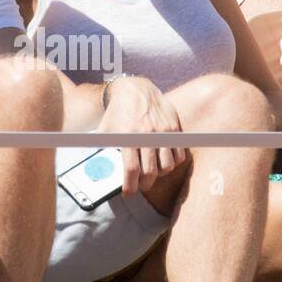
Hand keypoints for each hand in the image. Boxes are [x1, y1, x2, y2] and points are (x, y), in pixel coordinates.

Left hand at [96, 76, 187, 194]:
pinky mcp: (174, 128)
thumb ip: (105, 149)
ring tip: (153, 173)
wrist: (135, 89)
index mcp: (128, 136)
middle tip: (141, 186)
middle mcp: (147, 135)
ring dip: (160, 175)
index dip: (130, 186)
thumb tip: (102, 171)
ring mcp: (163, 132)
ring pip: (167, 166)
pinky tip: (164, 162)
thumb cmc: (118, 112)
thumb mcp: (106, 130)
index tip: (129, 192)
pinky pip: (179, 155)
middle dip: (145, 185)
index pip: (132, 170)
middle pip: (150, 172)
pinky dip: (173, 163)